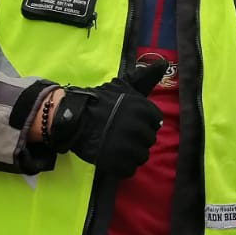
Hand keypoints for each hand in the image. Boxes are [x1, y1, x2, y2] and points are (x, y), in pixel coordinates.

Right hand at [49, 72, 163, 177]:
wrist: (72, 116)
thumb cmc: (100, 101)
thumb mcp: (123, 86)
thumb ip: (145, 78)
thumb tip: (164, 64)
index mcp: (142, 109)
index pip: (155, 122)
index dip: (144, 122)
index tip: (132, 120)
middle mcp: (137, 128)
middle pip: (149, 140)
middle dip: (138, 138)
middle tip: (122, 134)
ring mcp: (126, 147)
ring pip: (142, 157)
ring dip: (132, 153)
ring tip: (118, 146)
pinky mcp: (115, 162)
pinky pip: (129, 170)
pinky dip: (122, 166)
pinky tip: (114, 157)